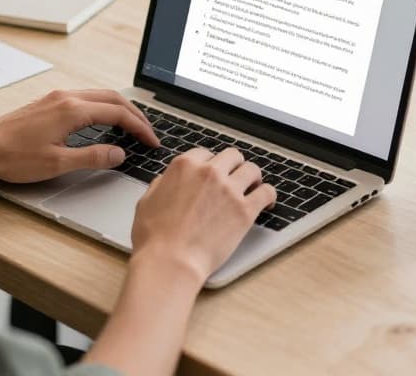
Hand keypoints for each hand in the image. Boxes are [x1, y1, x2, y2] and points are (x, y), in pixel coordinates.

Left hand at [0, 89, 159, 182]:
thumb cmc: (12, 157)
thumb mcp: (57, 163)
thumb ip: (93, 157)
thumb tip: (118, 153)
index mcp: (72, 110)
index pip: (118, 113)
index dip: (139, 128)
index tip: (150, 142)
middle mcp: (66, 97)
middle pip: (113, 98)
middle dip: (135, 115)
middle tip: (147, 133)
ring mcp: (56, 98)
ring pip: (99, 95)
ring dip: (119, 109)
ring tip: (131, 127)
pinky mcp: (47, 103)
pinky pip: (85, 98)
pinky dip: (103, 107)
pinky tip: (103, 121)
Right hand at [131, 147, 276, 280]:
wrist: (171, 261)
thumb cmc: (155, 238)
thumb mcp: (147, 202)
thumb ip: (162, 184)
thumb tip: (168, 180)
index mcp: (185, 166)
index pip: (205, 153)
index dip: (210, 164)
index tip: (214, 173)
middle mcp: (210, 172)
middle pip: (232, 156)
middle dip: (233, 166)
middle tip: (235, 178)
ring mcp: (229, 190)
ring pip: (252, 170)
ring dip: (253, 178)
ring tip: (252, 187)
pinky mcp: (245, 209)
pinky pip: (267, 192)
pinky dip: (268, 195)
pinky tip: (267, 202)